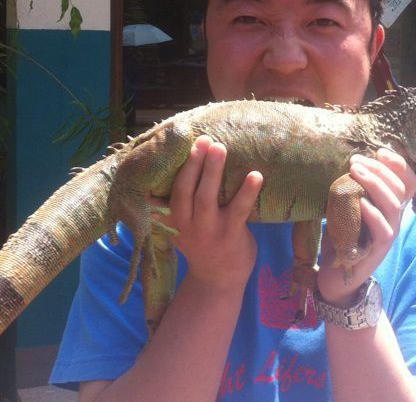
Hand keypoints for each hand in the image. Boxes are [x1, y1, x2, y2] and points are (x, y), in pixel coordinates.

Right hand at [152, 135, 262, 294]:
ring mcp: (208, 230)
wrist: (218, 280)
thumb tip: (156, 176)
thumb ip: (169, 206)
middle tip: (204, 139)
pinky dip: (247, 191)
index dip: (177, 165)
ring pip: (206, 197)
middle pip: (185, 189)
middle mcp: (186, 224)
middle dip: (193, 163)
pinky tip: (255, 175)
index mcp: (173, 218)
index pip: (170, 188)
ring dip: (213, 171)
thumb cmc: (201, 243)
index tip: (183, 140)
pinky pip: (239, 209)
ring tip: (220, 147)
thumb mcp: (180, 226)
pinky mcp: (230, 234)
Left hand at [316, 148, 415, 306]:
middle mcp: (395, 218)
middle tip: (356, 160)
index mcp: (391, 205)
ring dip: (375, 184)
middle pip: (401, 188)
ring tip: (356, 171)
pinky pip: (383, 229)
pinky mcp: (379, 249)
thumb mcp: (349, 205)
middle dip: (380, 169)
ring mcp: (389, 233)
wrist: (336, 273)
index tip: (380, 150)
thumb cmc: (343, 233)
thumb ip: (354, 186)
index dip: (399, 164)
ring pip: (393, 204)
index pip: (409, 181)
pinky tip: (360, 201)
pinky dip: (372, 213)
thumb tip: (348, 161)